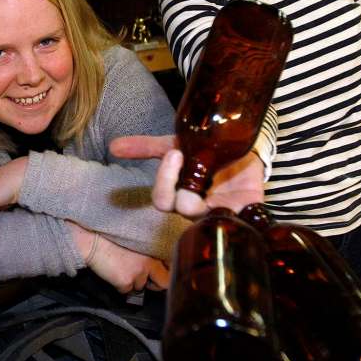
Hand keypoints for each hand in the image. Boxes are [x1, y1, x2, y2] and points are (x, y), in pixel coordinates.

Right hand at [71, 224, 170, 292]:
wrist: (93, 240)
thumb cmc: (110, 238)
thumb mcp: (135, 241)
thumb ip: (148, 252)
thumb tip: (155, 266)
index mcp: (154, 250)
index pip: (171, 267)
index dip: (166, 272)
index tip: (160, 273)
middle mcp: (150, 262)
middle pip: (163, 282)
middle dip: (154, 284)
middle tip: (144, 280)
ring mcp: (138, 272)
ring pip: (141, 286)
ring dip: (133, 282)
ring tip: (121, 269)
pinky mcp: (126, 281)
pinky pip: (126, 290)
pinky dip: (120, 285)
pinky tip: (113, 273)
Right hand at [110, 135, 264, 216]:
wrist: (247, 151)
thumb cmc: (208, 151)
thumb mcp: (177, 143)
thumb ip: (147, 147)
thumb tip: (113, 146)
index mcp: (179, 194)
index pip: (162, 199)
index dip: (164, 179)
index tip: (174, 153)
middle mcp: (196, 207)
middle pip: (174, 208)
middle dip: (170, 182)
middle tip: (179, 156)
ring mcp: (219, 211)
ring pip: (199, 213)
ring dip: (198, 190)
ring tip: (209, 167)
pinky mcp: (244, 211)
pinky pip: (235, 217)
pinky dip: (232, 204)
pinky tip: (232, 184)